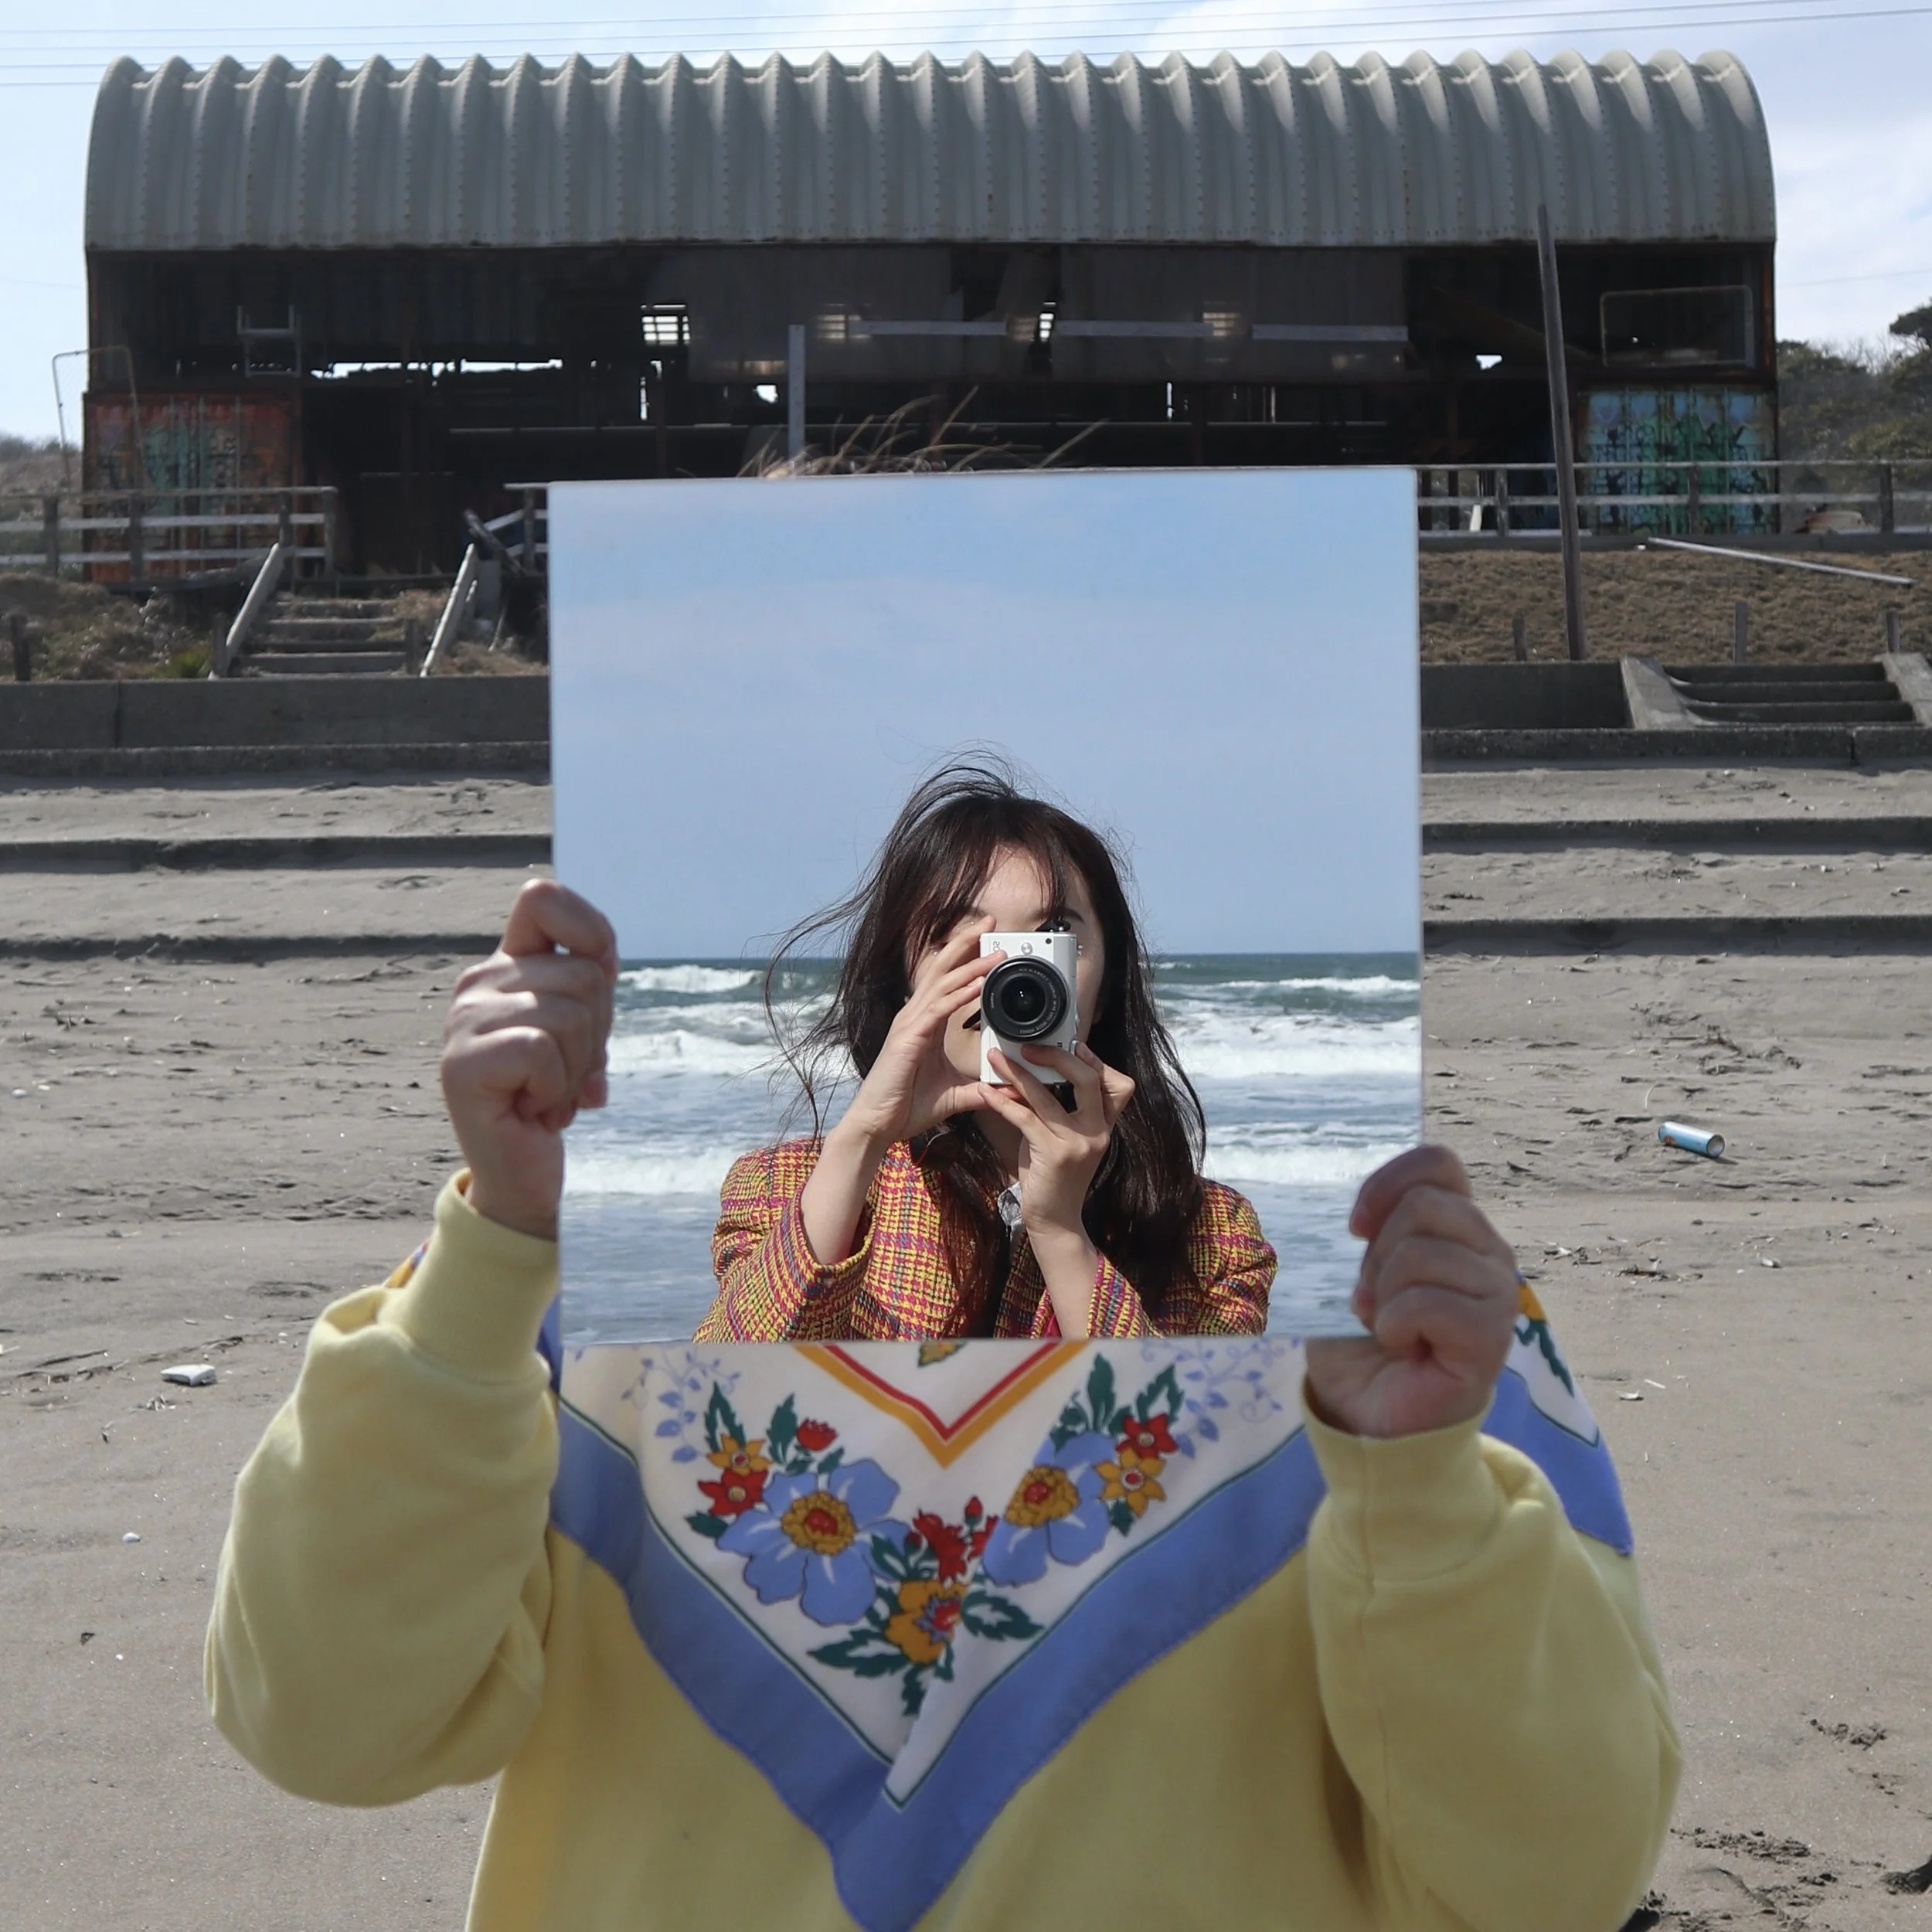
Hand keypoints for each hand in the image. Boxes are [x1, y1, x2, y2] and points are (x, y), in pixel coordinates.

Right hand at [441, 880, 617, 1240]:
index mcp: (506, 964)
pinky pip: (542, 1051)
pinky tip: (536, 1111)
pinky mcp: (461, 1065)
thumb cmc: (556, 1094)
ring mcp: (463, 1022)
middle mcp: (477, 983)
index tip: (602, 982)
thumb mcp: (582, 1030)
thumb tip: (603, 961)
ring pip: (570, 1015)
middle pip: (584, 974)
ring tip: (550, 1093)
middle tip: (567, 1072)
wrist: (524, 1173)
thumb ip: (588, 986)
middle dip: (598, 1033)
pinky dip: (558, 1089)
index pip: (543, 897)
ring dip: (578, 1068)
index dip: (592, 934)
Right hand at [834, 922, 1001, 1154]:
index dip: (966, 957)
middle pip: (941, 968)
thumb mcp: (954, 1095)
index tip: (989, 940)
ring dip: (971, 964)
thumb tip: (1007, 1090)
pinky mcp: (909, 1038)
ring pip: (943, 983)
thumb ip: (979, 1088)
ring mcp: (910, 1024)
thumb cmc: (906, 1107)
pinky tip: (979, 983)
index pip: (947, 980)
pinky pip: (938, 1009)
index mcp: (924, 1022)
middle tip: (990, 921)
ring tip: (996, 949)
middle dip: (966, 942)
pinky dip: (960, 993)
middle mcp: (915, 1016)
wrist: (877, 1126)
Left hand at [980, 1041, 1135, 1245]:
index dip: (1097, 1061)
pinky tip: (985, 1093)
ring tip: (996, 1059)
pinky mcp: (1054, 1154)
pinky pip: (1025, 1118)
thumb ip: (1059, 1109)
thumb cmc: (1054, 1176)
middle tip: (1029, 1045)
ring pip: (1048, 1096)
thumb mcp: (1065, 1139)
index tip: (1074, 1044)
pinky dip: (1003, 1102)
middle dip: (1058, 1056)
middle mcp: (1097, 1132)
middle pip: (1088, 1079)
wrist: (1055, 1220)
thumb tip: (1035, 1074)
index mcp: (1104, 1126)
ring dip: (1018, 1073)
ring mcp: (1078, 1144)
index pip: (1119, 1085)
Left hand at [1303, 1146, 1518, 1438]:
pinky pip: (1429, 1303)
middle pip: (1425, 1205)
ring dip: (1383, 1294)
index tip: (1354, 1227)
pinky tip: (1403, 1346)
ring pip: (1423, 1253)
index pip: (1438, 1163)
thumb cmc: (1358, 1338)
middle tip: (1369, 1297)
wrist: (1366, 1413)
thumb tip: (1348, 1200)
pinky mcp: (1492, 1337)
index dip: (1387, 1183)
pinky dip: (1396, 1326)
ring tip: (1385, 1325)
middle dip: (1377, 1253)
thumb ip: (1361, 1227)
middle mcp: (1488, 1251)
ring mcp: (1498, 1294)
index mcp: (1456, 1224)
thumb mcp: (1348, 1269)